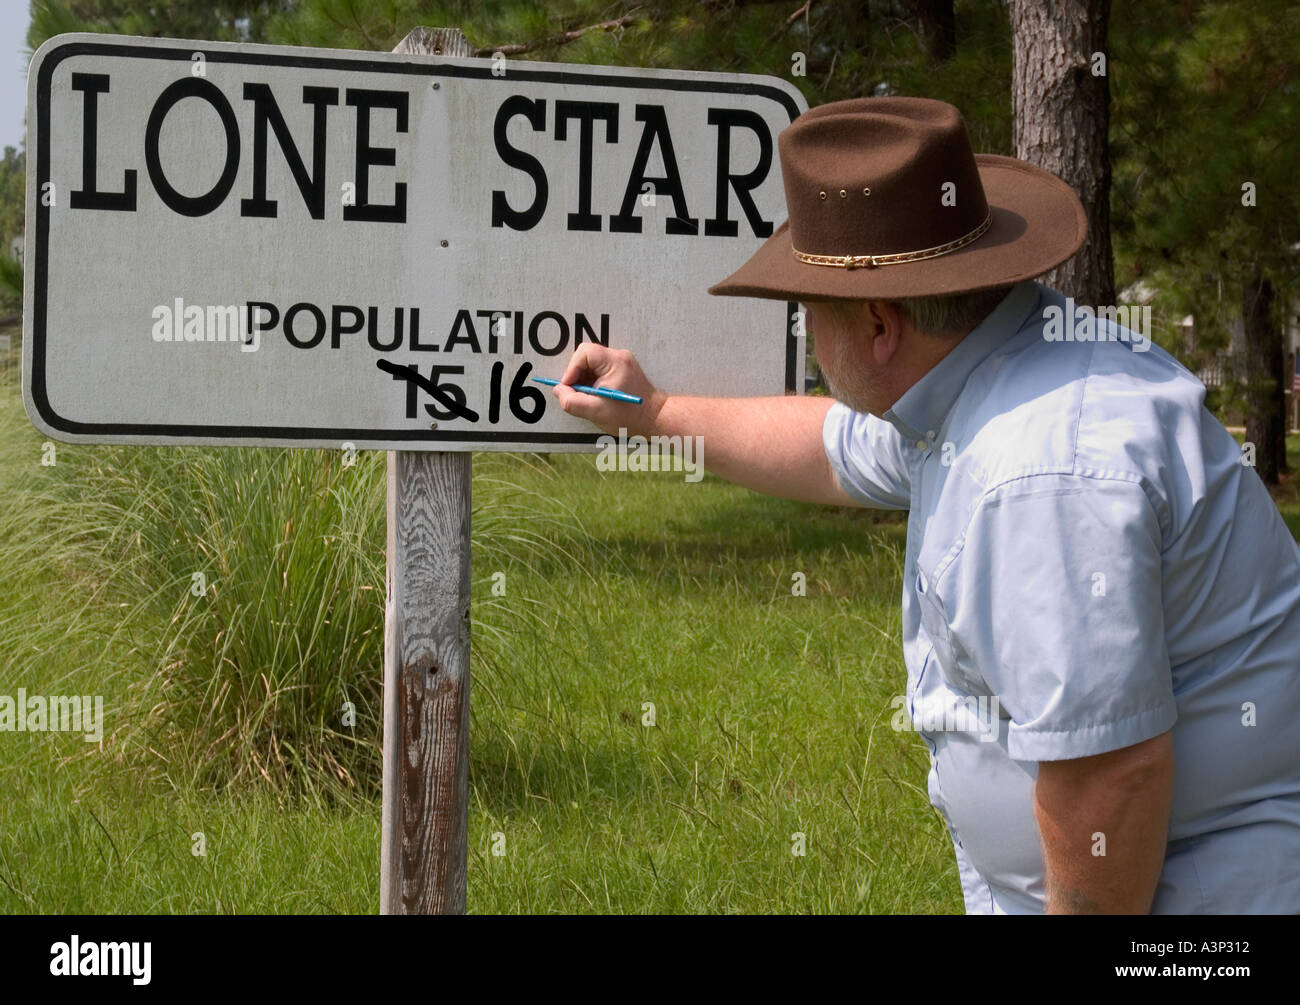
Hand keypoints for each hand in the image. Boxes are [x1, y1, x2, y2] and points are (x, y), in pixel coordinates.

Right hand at [550, 344, 667, 437]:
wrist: (655, 418)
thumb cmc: (629, 416)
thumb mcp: (596, 412)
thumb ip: (572, 401)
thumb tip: (558, 390)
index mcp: (614, 362)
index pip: (584, 353)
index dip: (571, 369)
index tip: (569, 387)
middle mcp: (619, 357)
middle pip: (586, 356)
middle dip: (577, 375)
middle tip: (576, 393)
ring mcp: (621, 361)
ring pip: (591, 364)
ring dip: (584, 379)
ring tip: (588, 397)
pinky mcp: (622, 369)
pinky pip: (599, 369)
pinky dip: (592, 381)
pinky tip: (596, 396)